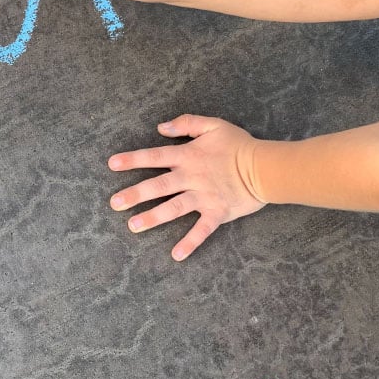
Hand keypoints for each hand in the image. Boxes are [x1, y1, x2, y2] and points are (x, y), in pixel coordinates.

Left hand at [108, 114, 266, 260]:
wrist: (266, 167)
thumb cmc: (238, 145)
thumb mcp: (213, 125)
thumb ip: (186, 123)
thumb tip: (161, 127)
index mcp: (188, 156)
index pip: (155, 156)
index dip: (133, 159)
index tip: (112, 164)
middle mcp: (191, 177)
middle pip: (159, 186)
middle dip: (135, 194)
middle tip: (115, 203)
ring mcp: (204, 197)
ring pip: (174, 208)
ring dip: (153, 218)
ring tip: (133, 226)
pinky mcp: (217, 212)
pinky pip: (202, 230)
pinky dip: (190, 242)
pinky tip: (176, 255)